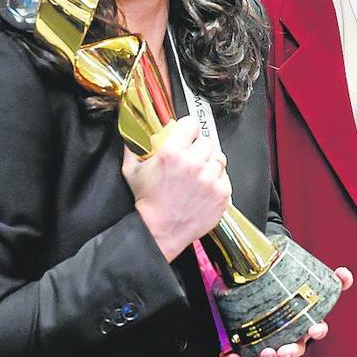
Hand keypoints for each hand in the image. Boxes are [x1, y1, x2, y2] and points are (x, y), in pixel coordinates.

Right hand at [122, 116, 230, 261]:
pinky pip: (225, 177)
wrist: (158, 232)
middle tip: (190, 160)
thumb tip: (135, 132)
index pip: (191, 124)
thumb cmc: (147, 203)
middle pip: (207, 141)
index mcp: (172, 153)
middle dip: (198, 149)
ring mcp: (210, 179)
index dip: (188, 130)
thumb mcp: (132, 170)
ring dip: (209, 164)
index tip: (186, 135)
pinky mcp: (222, 193)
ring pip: (219, 158)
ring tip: (197, 175)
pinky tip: (203, 188)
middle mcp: (194, 163)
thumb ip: (134, 146)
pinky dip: (217, 180)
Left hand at [222, 267, 353, 356]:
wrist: (260, 289)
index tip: (314, 328)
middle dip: (290, 351)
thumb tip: (344, 273)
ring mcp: (273, 344)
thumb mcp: (307, 281)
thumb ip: (328, 278)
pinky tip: (233, 356)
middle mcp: (291, 336)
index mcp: (305, 322)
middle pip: (296, 349)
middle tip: (283, 349)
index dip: (318, 330)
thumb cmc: (287, 293)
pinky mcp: (253, 349)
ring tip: (264, 352)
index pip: (317, 329)